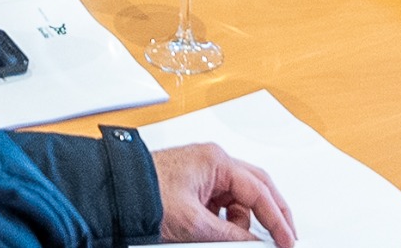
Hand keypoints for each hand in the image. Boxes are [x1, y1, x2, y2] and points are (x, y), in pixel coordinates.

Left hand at [151, 143, 296, 245]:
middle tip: (284, 237)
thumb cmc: (144, 193)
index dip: (277, 219)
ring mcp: (204, 172)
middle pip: (256, 187)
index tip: (287, 240)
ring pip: (240, 197)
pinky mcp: (194, 185)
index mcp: (216, 161)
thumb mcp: (195, 223)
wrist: (113, 193)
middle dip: (272, 213)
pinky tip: (221, 233)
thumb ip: (231, 234)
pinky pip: (222, 202)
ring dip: (245, 220)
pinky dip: (228, 219)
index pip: (259, 191)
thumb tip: (255, 243)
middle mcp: (213, 161)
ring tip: (240, 240)